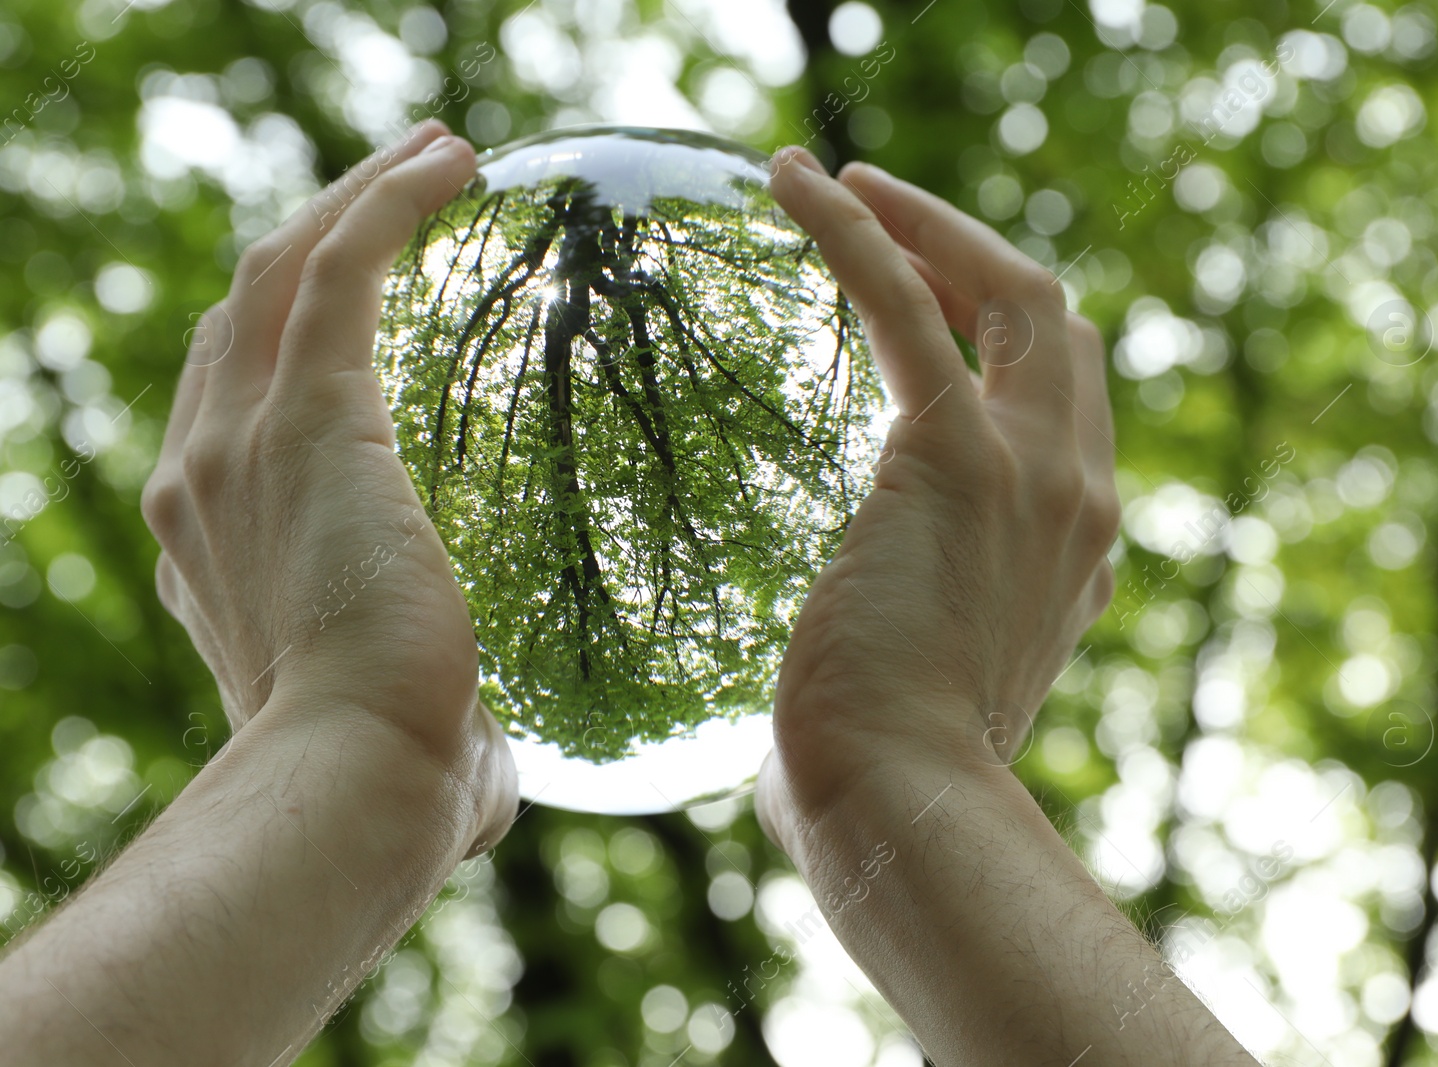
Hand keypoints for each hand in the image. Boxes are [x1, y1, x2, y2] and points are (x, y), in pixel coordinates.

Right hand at [140, 120, 514, 854]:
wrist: (357, 780)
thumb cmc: (398, 785)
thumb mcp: (408, 739)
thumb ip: (446, 736)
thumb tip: (492, 773)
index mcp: (217, 548)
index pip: (229, 410)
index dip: (277, 347)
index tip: (356, 312)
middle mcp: (202, 478)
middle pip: (240, 316)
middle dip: (311, 239)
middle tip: (396, 196)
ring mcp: (235, 440)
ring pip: (279, 269)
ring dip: (350, 195)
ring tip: (435, 152)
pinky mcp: (303, 416)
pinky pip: (337, 268)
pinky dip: (384, 202)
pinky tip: (452, 165)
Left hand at [756, 148, 1118, 851]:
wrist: (904, 809)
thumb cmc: (881, 783)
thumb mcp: (916, 703)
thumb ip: (892, 666)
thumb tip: (804, 712)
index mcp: (1072, 559)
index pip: (1062, 418)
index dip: (1009, 352)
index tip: (934, 320)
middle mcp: (1079, 502)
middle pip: (1060, 333)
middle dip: (984, 264)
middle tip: (891, 226)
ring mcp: (1036, 472)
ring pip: (1013, 294)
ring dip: (930, 225)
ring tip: (838, 183)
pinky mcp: (959, 453)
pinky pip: (908, 302)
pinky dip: (858, 230)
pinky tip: (799, 183)